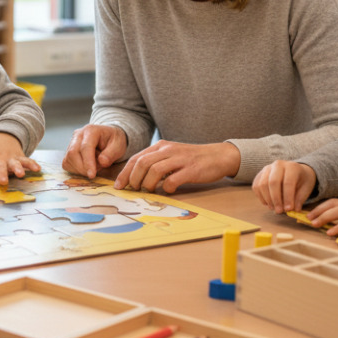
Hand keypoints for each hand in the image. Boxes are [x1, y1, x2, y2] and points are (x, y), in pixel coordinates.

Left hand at [0, 132, 40, 188]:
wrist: (3, 135)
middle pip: (0, 167)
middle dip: (2, 174)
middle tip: (3, 182)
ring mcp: (11, 157)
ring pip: (15, 164)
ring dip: (18, 169)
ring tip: (21, 174)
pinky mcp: (20, 156)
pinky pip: (27, 160)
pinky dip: (32, 164)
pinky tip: (38, 169)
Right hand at [62, 124, 126, 178]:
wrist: (108, 137)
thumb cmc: (113, 141)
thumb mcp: (119, 146)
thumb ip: (111, 154)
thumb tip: (101, 162)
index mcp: (91, 130)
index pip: (85, 147)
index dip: (88, 162)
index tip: (92, 175)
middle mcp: (78, 134)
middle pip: (73, 153)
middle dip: (83, 168)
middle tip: (95, 173)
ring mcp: (71, 142)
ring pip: (68, 159)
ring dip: (80, 169)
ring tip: (94, 166)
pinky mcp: (68, 151)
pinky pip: (67, 163)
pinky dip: (76, 170)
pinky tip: (86, 167)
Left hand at [115, 141, 240, 192]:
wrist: (218, 156)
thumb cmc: (191, 159)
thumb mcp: (171, 155)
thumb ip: (155, 162)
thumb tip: (135, 178)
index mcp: (161, 146)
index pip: (136, 158)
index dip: (125, 173)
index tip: (119, 186)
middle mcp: (168, 150)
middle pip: (142, 163)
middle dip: (133, 179)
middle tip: (134, 190)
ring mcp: (180, 159)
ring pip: (154, 170)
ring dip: (148, 184)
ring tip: (149, 191)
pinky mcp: (191, 170)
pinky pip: (173, 180)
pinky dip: (167, 188)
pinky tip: (169, 190)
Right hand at [252, 161, 316, 212]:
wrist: (295, 171)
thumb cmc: (302, 180)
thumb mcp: (306, 188)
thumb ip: (300, 198)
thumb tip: (293, 210)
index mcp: (292, 167)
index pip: (288, 182)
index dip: (288, 197)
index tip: (288, 209)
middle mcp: (278, 165)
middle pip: (273, 182)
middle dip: (276, 199)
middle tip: (279, 211)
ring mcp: (267, 168)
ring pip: (262, 184)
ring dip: (267, 199)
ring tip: (274, 208)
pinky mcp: (260, 174)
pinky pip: (256, 186)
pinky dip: (260, 197)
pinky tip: (268, 204)